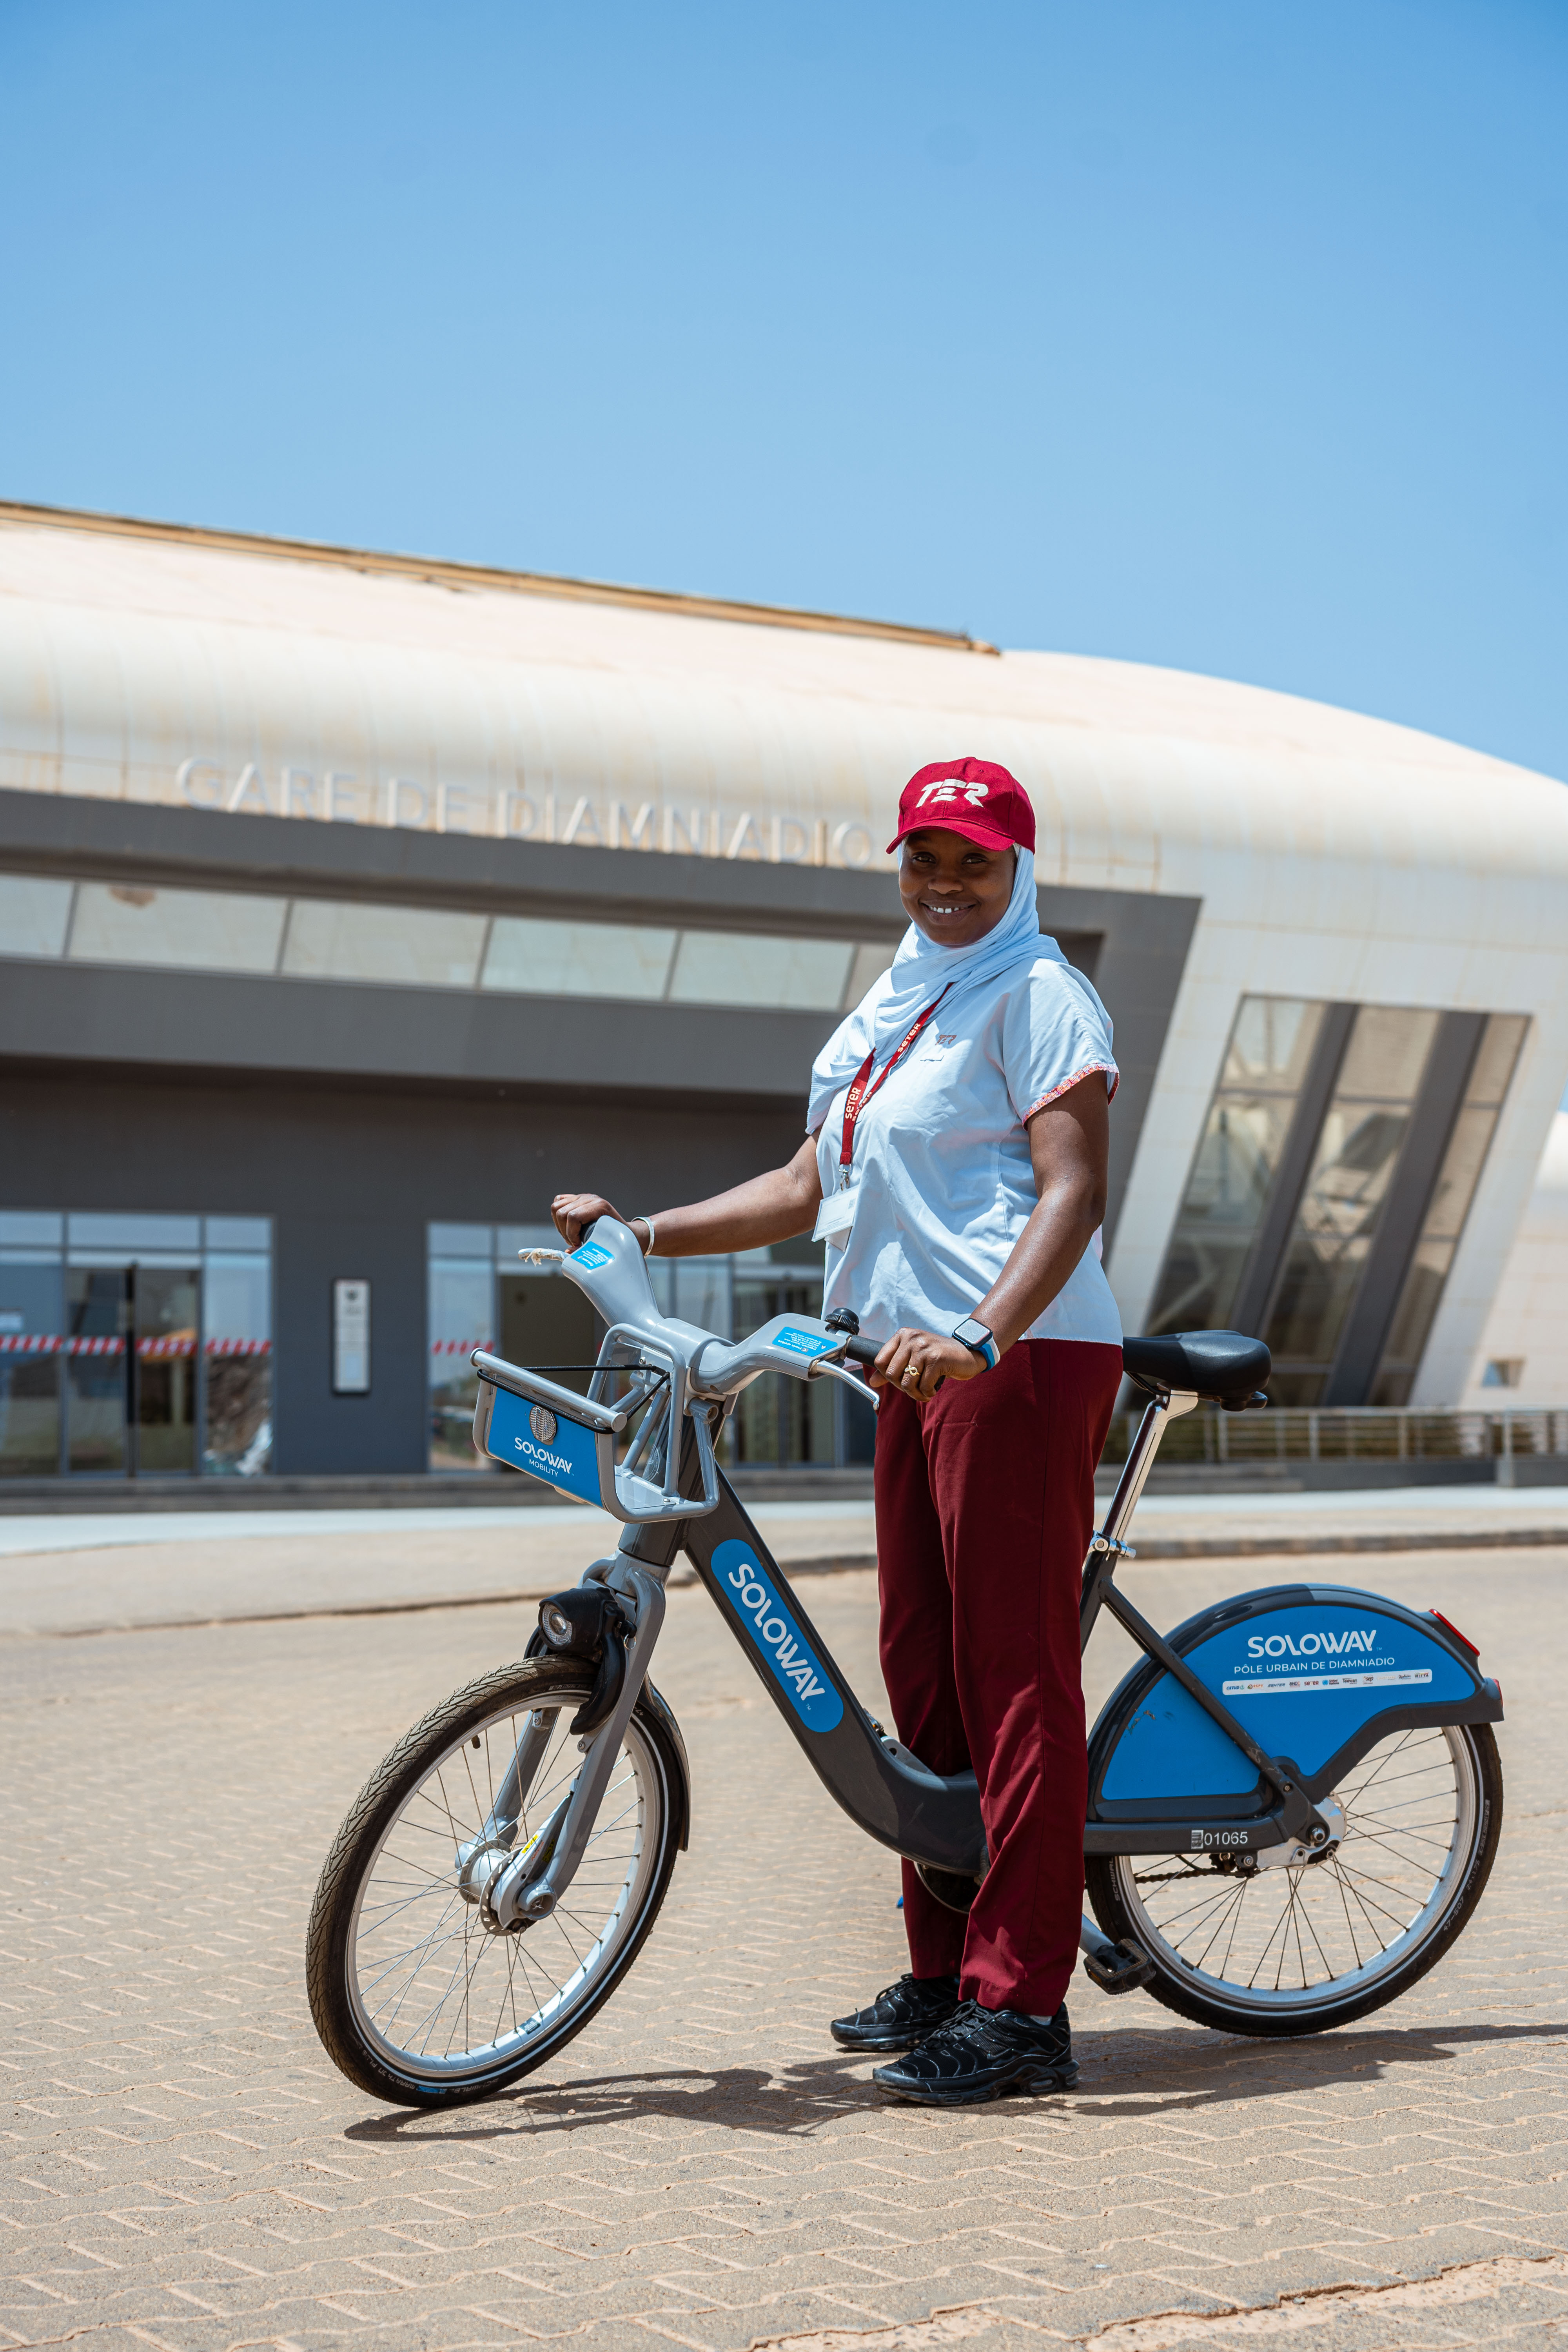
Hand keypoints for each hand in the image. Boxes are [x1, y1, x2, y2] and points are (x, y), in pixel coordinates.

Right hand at [551, 1192, 622, 1247]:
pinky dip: (558, 1216)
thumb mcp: (605, 1242)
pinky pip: (558, 1203)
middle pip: (562, 1213)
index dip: (571, 1233)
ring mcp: (581, 1197)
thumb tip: (568, 1252)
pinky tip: (566, 1226)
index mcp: (599, 1206)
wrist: (623, 1228)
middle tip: (574, 1242)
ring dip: (560, 1225)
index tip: (577, 1244)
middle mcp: (589, 1198)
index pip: (573, 1217)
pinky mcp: (575, 1198)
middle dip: (565, 1232)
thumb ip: (587, 1248)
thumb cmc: (616, 1236)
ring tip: (570, 1235)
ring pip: (556, 1207)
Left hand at [871, 1328, 985, 1401]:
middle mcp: (911, 1338)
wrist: (967, 1353)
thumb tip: (872, 1382)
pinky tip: (934, 1387)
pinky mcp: (936, 1359)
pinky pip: (923, 1386)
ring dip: (916, 1393)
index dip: (888, 1376)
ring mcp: (924, 1347)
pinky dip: (928, 1392)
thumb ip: (892, 1368)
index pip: (879, 1361)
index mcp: (902, 1335)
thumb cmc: (937, 1357)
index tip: (901, 1379)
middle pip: (891, 1374)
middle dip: (902, 1387)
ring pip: (907, 1383)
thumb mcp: (912, 1358)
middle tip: (915, 1387)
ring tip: (925, 1390)